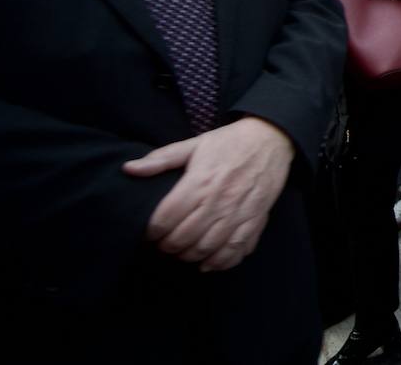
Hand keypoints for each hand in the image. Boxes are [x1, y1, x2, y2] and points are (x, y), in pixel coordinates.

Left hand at [123, 117, 295, 271]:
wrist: (271, 138)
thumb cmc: (230, 142)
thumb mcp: (195, 144)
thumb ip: (161, 159)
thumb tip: (129, 168)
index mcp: (200, 181)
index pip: (166, 218)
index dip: (152, 231)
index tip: (150, 232)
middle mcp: (219, 200)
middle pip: (184, 238)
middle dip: (168, 246)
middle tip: (165, 243)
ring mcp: (239, 212)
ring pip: (208, 248)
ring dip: (191, 256)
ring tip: (184, 251)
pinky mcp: (256, 219)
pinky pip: (236, 250)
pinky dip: (220, 262)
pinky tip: (209, 262)